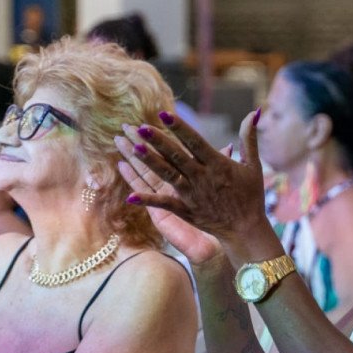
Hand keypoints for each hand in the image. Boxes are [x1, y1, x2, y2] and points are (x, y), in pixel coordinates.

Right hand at [115, 132, 220, 264]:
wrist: (230, 234)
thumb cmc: (228, 208)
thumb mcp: (228, 181)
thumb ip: (225, 162)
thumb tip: (229, 144)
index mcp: (191, 173)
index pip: (175, 149)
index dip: (164, 135)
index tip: (152, 118)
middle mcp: (177, 182)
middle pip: (157, 158)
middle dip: (143, 143)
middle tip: (126, 126)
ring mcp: (172, 197)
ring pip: (150, 175)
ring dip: (137, 162)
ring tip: (122, 145)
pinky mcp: (171, 213)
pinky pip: (155, 203)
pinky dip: (142, 197)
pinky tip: (128, 190)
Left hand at [117, 109, 269, 258]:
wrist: (247, 230)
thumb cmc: (251, 195)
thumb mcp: (253, 165)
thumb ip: (249, 138)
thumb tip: (255, 111)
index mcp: (219, 165)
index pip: (195, 141)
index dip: (179, 127)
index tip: (163, 114)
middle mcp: (203, 178)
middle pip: (177, 156)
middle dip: (158, 141)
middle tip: (140, 127)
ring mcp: (193, 195)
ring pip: (168, 175)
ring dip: (150, 162)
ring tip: (134, 148)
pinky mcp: (186, 211)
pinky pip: (165, 204)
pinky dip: (148, 200)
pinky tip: (130, 196)